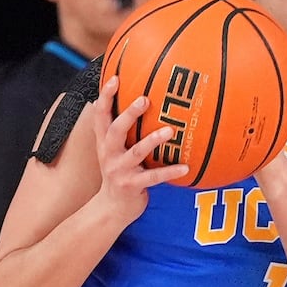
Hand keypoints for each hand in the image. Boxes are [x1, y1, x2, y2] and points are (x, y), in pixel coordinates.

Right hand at [90, 77, 189, 224]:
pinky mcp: (132, 186)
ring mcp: (120, 170)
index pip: (101, 115)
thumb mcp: (115, 150)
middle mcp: (109, 153)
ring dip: (152, 140)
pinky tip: (186, 167)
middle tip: (145, 99)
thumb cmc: (120, 171)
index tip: (115, 78)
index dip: (106, 97)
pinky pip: (153, 177)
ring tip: (170, 130)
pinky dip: (169, 172)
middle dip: (128, 114)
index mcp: (105, 142)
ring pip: (136, 152)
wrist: (111, 208)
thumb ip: (123, 130)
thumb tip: (139, 99)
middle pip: (115, 129)